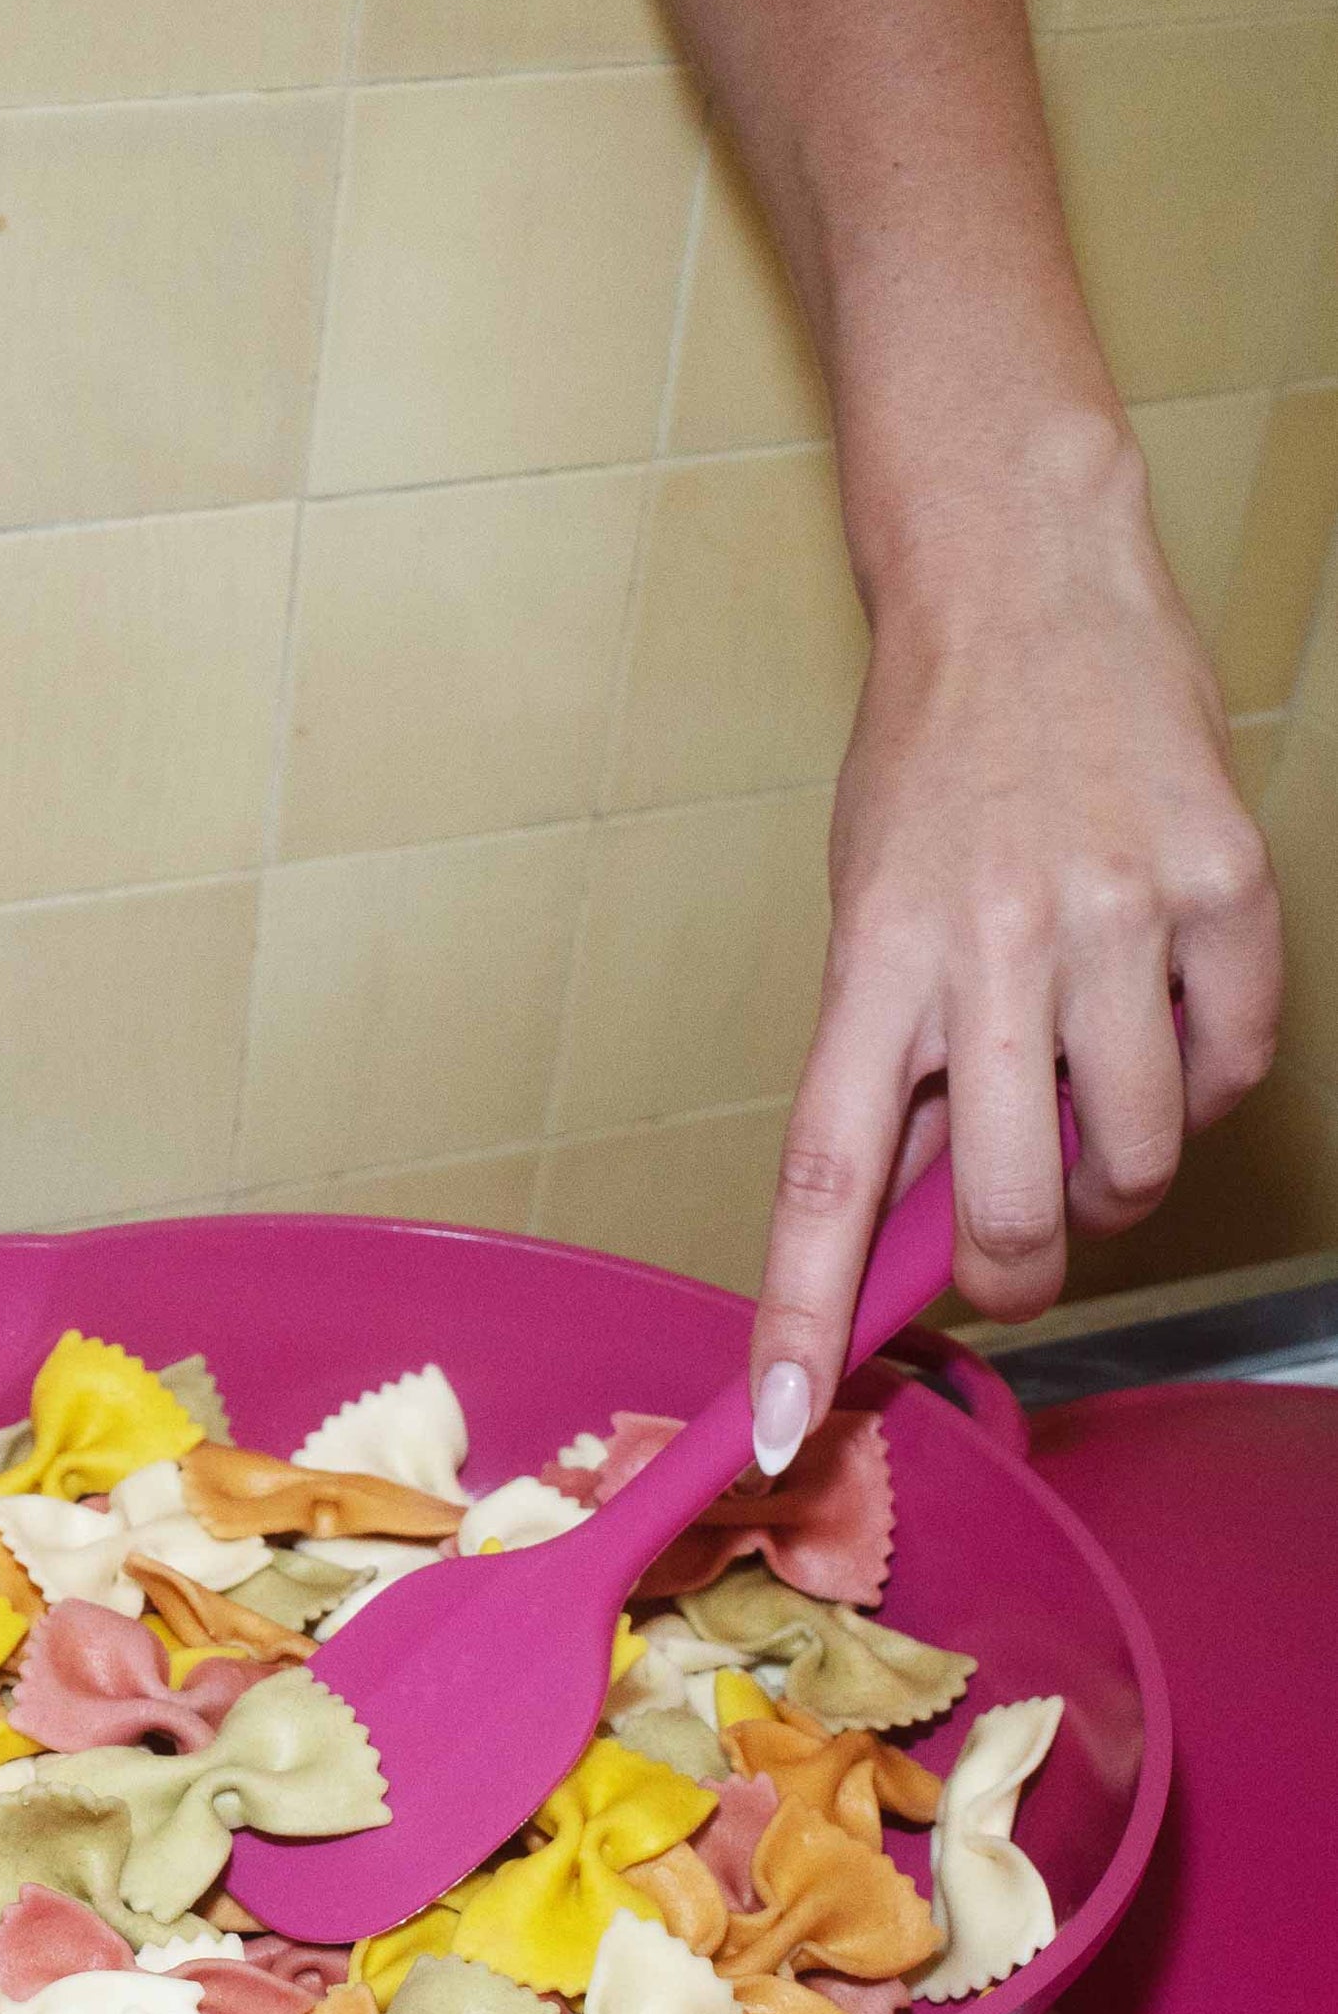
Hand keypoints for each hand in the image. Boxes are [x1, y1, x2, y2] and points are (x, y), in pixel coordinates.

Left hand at [749, 421, 1281, 1469]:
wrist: (1031, 590)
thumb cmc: (930, 768)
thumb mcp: (866, 916)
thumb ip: (895, 1065)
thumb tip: (919, 1224)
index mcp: (876, 964)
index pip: (824, 1179)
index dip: (797, 1316)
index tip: (781, 1424)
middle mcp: (993, 947)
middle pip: (1013, 1207)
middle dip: (1018, 1273)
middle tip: (1016, 1255)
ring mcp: (1119, 916)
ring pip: (1139, 1155)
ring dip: (1118, 1174)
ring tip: (1091, 1095)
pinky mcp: (1227, 887)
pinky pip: (1232, 1067)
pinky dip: (1201, 1078)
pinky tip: (1161, 1015)